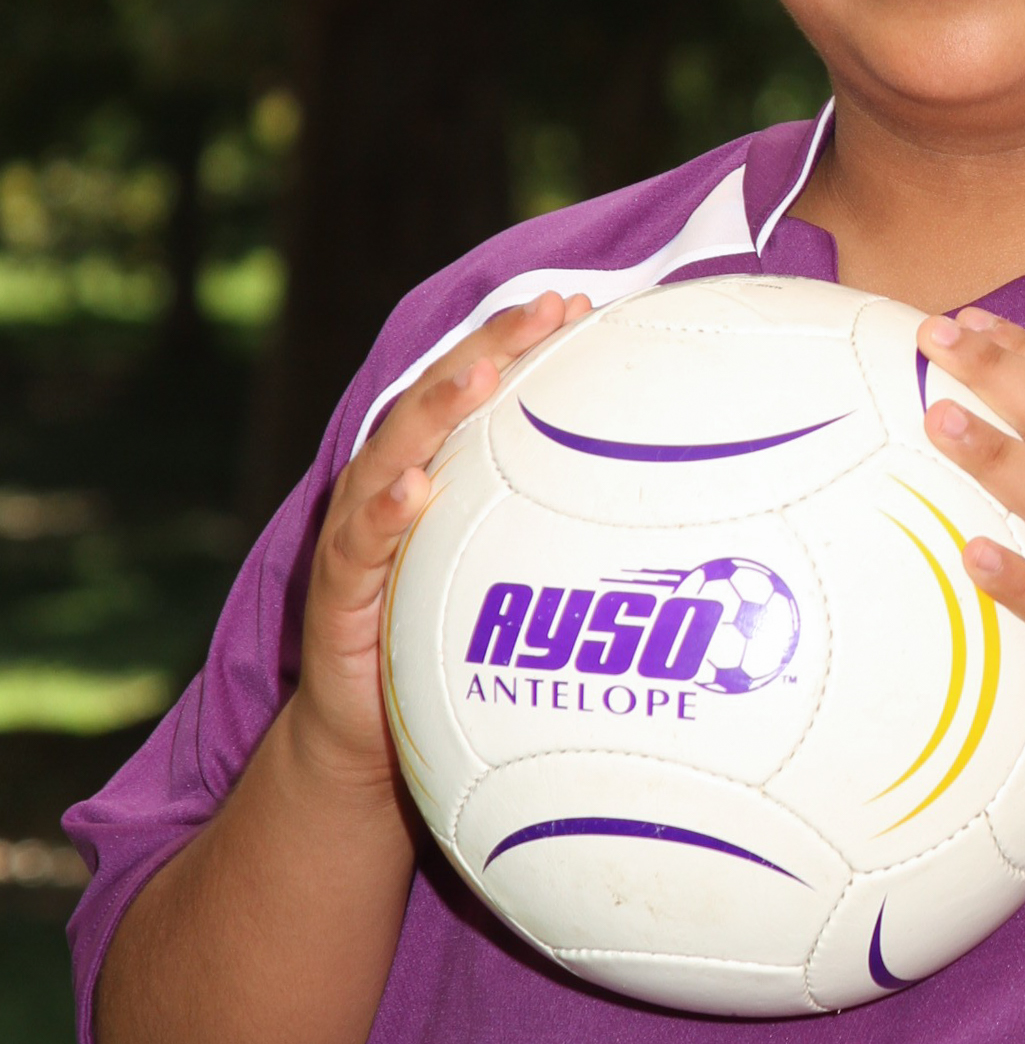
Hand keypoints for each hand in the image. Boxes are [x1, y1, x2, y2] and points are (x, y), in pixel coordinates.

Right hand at [292, 291, 592, 789]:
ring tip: (483, 375)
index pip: (478, 394)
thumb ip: (561, 546)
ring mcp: (359, 534)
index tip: (575, 304)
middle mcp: (391, 488)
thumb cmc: (446, 654)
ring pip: (395, 454)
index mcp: (434, 476)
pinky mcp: (337, 590)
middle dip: (490, 348)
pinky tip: (415, 488)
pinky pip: (360, 545)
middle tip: (543, 311)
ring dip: (439, 410)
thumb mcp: (511, 589)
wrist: (366, 739)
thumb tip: (669, 530)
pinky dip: (384, 512)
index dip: (519, 344)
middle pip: (440, 401)